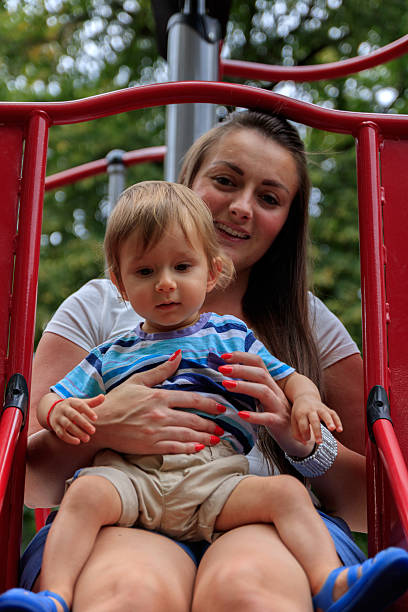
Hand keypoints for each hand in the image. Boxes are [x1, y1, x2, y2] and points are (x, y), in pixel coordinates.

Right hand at [49, 394, 101, 444]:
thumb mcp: (80, 403)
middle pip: (74, 416)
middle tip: (93, 431)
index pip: (80, 405)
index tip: (96, 419)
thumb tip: (103, 397)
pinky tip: (78, 442)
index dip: (88, 411)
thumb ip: (92, 402)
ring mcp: (58, 418)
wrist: (52, 410)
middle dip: (83, 424)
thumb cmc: (72, 407)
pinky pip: (61, 434)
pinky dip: (69, 438)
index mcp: (71, 402)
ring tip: (87, 439)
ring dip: (77, 432)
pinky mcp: (55, 427)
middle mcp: (64, 409)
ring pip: (67, 425)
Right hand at [92, 350, 225, 454]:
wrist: (99, 423)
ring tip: (217, 438)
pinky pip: (175, 448)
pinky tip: (199, 448)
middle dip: (211, 424)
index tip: (221, 408)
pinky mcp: (150, 446)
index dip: (209, 404)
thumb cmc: (117, 400)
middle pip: (193, 419)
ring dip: (205, 437)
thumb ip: (160, 370)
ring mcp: (156, 432)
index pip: (191, 399)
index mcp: (158, 397)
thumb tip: (179, 354)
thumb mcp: (138, 381)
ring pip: (187, 435)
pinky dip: (189, 449)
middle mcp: (160, 415)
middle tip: (223, 427)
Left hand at [218, 351, 312, 455]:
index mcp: (271, 384)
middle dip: (240, 369)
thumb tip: (226, 377)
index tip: (223, 356)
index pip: (258, 363)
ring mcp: (279, 407)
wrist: (297, 437)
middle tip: (221, 368)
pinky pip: (268, 418)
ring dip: (244, 386)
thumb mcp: (263, 398)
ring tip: (226, 385)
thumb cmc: (274, 415)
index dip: (242, 357)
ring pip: (264, 392)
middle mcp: (276, 392)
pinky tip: (241, 414)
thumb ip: (250, 387)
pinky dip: (254, 416)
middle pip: (260, 374)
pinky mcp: (279, 423)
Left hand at [291, 395, 342, 443]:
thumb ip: (297, 434)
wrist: (305, 397)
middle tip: (319, 442)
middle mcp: (310, 410)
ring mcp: (320, 409)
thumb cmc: (299, 413)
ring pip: (325, 414)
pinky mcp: (327, 409)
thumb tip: (305, 443)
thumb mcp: (294, 421)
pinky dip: (337, 421)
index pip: (303, 425)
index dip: (305, 434)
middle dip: (317, 431)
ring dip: (329, 421)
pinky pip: (333, 414)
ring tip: (332, 429)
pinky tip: (340, 430)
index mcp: (301, 413)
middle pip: (314, 420)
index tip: (307, 440)